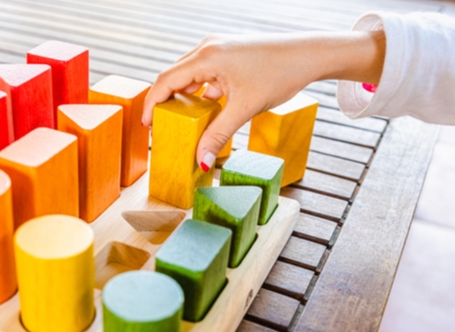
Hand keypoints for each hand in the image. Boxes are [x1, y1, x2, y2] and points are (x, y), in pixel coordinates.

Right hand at [142, 30, 384, 169]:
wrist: (309, 54)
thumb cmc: (279, 75)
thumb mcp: (245, 109)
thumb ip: (218, 136)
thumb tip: (200, 162)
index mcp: (207, 57)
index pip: (165, 81)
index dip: (151, 104)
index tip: (146, 125)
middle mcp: (208, 47)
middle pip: (173, 76)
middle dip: (164, 101)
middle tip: (159, 126)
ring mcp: (218, 47)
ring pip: (189, 74)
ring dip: (183, 96)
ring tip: (180, 120)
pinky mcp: (228, 52)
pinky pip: (204, 73)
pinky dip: (200, 91)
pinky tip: (207, 108)